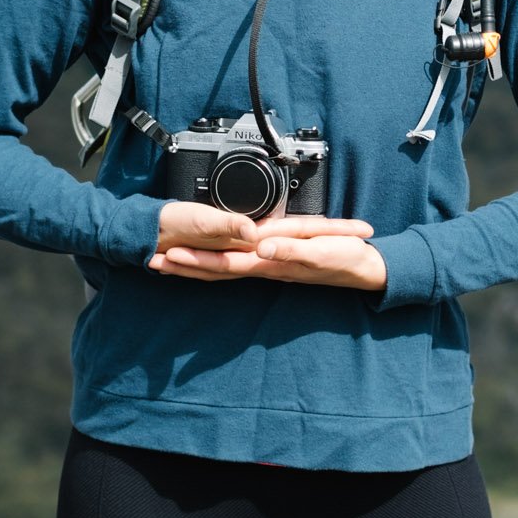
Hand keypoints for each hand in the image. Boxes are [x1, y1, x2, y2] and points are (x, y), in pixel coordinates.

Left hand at [147, 209, 386, 291]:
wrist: (365, 268)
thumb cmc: (345, 259)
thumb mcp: (321, 250)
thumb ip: (291, 248)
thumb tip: (260, 247)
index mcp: (271, 261)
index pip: (225, 262)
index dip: (197, 260)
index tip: (170, 255)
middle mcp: (265, 266)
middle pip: (217, 269)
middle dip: (185, 266)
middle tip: (153, 261)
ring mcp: (270, 266)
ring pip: (225, 269)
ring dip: (197, 267)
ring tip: (169, 262)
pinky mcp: (276, 261)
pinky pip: (239, 265)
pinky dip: (218, 264)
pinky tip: (210, 261)